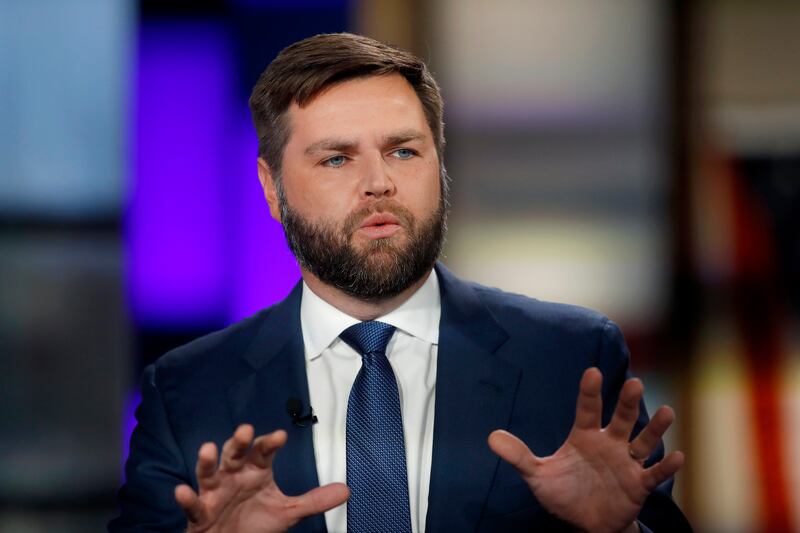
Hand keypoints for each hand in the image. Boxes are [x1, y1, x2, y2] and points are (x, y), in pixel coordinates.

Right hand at [175, 425, 348, 532]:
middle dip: (238, 442)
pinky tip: (181, 490)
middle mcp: (233, 476)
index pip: (263, 452)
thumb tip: (347, 489)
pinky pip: (192, 504)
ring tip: (207, 449)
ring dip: (206, 461)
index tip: (280, 436)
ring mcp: (214, 493)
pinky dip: (185, 498)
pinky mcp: (198, 513)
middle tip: (244, 430)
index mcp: (255, 472)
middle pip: (234, 454)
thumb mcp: (288, 512)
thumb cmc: (255, 524)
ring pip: (208, 472)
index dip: (270, 443)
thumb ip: (314, 501)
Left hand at [488, 367, 682, 532]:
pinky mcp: (638, 484)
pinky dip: (666, 466)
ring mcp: (626, 463)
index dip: (590, 392)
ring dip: (656, 428)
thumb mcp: (538, 476)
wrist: (586, 523)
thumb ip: (518, 456)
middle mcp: (609, 444)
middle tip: (634, 382)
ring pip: (644, 441)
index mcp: (585, 437)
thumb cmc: (564, 493)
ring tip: (668, 412)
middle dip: (627, 402)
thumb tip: (490, 438)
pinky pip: (654, 473)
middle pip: (621, 419)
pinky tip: (678, 456)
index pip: (588, 409)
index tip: (592, 372)